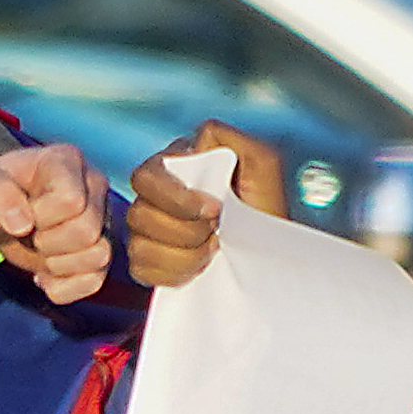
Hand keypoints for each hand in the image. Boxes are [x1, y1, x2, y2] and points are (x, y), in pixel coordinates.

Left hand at [0, 142, 115, 302]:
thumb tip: (21, 225)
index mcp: (67, 161)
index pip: (71, 201)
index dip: (41, 217)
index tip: (22, 213)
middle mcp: (93, 186)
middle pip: (87, 231)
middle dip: (48, 243)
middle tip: (28, 234)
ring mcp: (101, 218)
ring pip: (99, 256)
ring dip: (58, 266)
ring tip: (38, 252)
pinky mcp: (98, 248)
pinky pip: (96, 280)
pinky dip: (65, 288)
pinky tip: (44, 276)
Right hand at [121, 123, 298, 290]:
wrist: (273, 255)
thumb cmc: (267, 210)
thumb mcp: (262, 164)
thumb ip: (232, 139)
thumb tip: (197, 141)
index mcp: (177, 167)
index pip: (148, 177)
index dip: (178, 199)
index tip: (216, 211)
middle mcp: (156, 196)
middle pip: (140, 214)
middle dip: (186, 232)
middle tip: (218, 232)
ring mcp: (148, 230)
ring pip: (139, 246)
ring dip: (185, 256)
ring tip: (215, 250)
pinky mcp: (148, 261)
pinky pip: (141, 270)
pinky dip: (174, 274)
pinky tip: (200, 268)